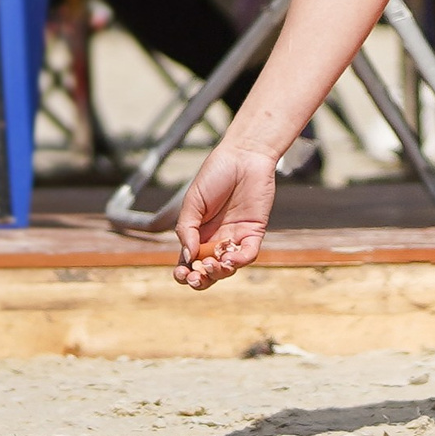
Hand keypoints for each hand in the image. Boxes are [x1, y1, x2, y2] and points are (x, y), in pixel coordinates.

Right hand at [172, 144, 277, 289]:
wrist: (243, 156)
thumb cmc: (215, 174)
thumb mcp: (192, 202)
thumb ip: (186, 230)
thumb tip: (187, 258)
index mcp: (197, 233)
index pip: (189, 262)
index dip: (183, 273)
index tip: (180, 273)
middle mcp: (216, 239)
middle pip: (208, 271)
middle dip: (200, 279)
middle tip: (194, 276)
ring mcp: (235, 237)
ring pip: (228, 267)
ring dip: (218, 272)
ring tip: (210, 265)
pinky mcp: (254, 231)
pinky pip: (248, 253)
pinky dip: (239, 261)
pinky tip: (229, 259)